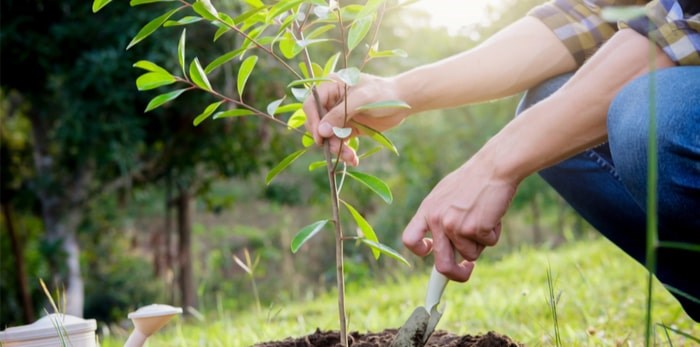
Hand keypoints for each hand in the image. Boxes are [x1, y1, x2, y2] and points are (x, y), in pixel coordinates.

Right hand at [303, 73, 409, 164]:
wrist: (403, 102)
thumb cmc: (383, 94)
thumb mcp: (361, 100)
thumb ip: (340, 114)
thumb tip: (321, 131)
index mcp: (331, 87)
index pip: (311, 104)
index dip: (313, 120)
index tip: (320, 137)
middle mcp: (331, 102)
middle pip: (318, 123)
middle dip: (326, 138)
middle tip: (337, 149)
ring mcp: (339, 116)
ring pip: (328, 136)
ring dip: (337, 148)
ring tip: (350, 157)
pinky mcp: (347, 129)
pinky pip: (340, 142)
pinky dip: (345, 152)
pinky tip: (353, 159)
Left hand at [402, 158, 516, 281]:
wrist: (494, 167)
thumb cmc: (473, 180)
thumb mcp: (446, 195)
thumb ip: (440, 217)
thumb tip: (441, 246)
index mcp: (427, 210)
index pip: (410, 240)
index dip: (420, 251)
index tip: (431, 252)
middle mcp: (438, 221)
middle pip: (442, 264)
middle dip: (456, 275)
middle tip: (467, 271)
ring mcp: (456, 226)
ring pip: (471, 253)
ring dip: (481, 241)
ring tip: (485, 216)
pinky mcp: (476, 229)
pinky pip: (489, 244)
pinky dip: (494, 233)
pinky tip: (494, 214)